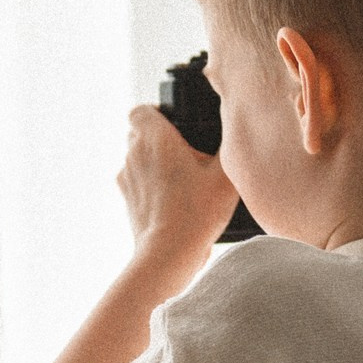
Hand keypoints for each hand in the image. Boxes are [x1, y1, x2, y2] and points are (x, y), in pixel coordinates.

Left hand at [117, 104, 238, 269]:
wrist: (169, 253)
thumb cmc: (197, 212)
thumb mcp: (226, 174)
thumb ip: (230, 144)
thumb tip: (236, 127)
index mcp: (155, 137)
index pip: (142, 109)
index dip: (157, 113)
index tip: (176, 124)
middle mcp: (134, 152)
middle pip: (140, 132)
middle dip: (160, 138)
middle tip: (187, 153)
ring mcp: (127, 176)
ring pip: (137, 157)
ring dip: (154, 162)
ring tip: (182, 179)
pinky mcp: (126, 198)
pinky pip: (137, 181)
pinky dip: (149, 184)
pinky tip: (173, 198)